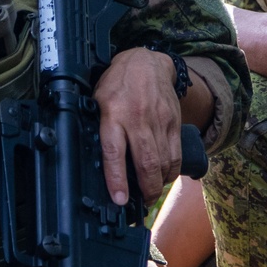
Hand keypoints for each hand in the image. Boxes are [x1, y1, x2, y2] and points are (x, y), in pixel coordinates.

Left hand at [93, 46, 181, 205]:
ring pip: (163, 163)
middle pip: (146, 163)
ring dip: (158, 184)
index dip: (117, 179)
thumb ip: (98, 127)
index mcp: (113, 115)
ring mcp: (159, 122)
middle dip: (146, 190)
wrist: (146, 62)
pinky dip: (171, 171)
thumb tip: (91, 159)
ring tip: (151, 192)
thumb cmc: (117, 84)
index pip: (114, 152)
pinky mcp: (173, 123)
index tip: (119, 199)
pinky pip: (176, 155)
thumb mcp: (98, 101)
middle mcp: (137, 120)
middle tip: (141, 204)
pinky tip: (164, 176)